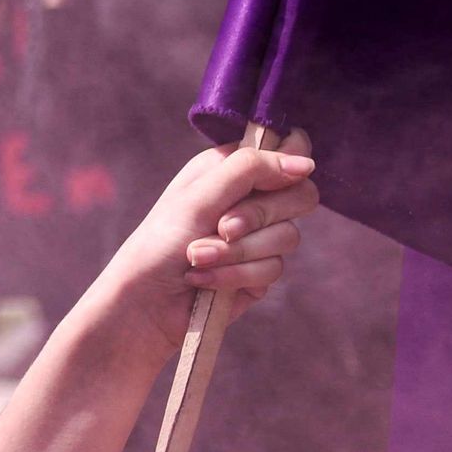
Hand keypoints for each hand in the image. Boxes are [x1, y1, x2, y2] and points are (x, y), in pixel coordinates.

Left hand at [93, 131, 318, 351]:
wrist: (144, 302)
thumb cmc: (160, 242)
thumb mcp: (201, 196)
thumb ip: (251, 169)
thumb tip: (307, 163)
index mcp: (229, 169)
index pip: (286, 149)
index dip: (289, 162)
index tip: (272, 182)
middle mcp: (248, 199)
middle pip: (301, 195)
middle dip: (259, 215)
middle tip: (223, 227)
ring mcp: (257, 237)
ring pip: (288, 236)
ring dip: (237, 251)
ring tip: (197, 257)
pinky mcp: (259, 272)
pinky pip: (274, 269)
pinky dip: (235, 275)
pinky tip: (202, 279)